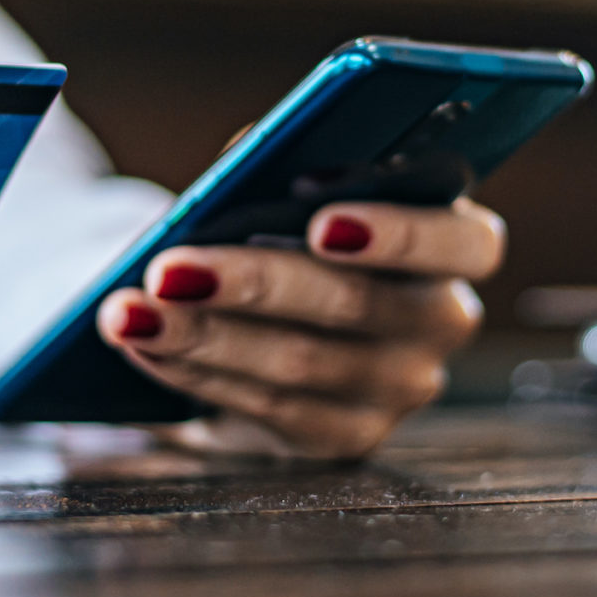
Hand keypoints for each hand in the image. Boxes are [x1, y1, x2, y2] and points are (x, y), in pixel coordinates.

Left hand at [94, 200, 502, 459]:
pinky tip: (145, 343)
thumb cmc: (278, 209)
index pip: (466, 242)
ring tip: (129, 310)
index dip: (400, 234)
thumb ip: (292, 163)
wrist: (243, 284)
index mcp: (459, 242)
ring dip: (204, 334)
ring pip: (302, 363)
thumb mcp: (292, 176)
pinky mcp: (345, 434)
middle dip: (255, 284)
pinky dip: (198, 370)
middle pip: (361, 306)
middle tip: (171, 268)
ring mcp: (399, 387)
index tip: (320, 220)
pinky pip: (270, 407)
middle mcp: (442, 319)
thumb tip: (252, 162)